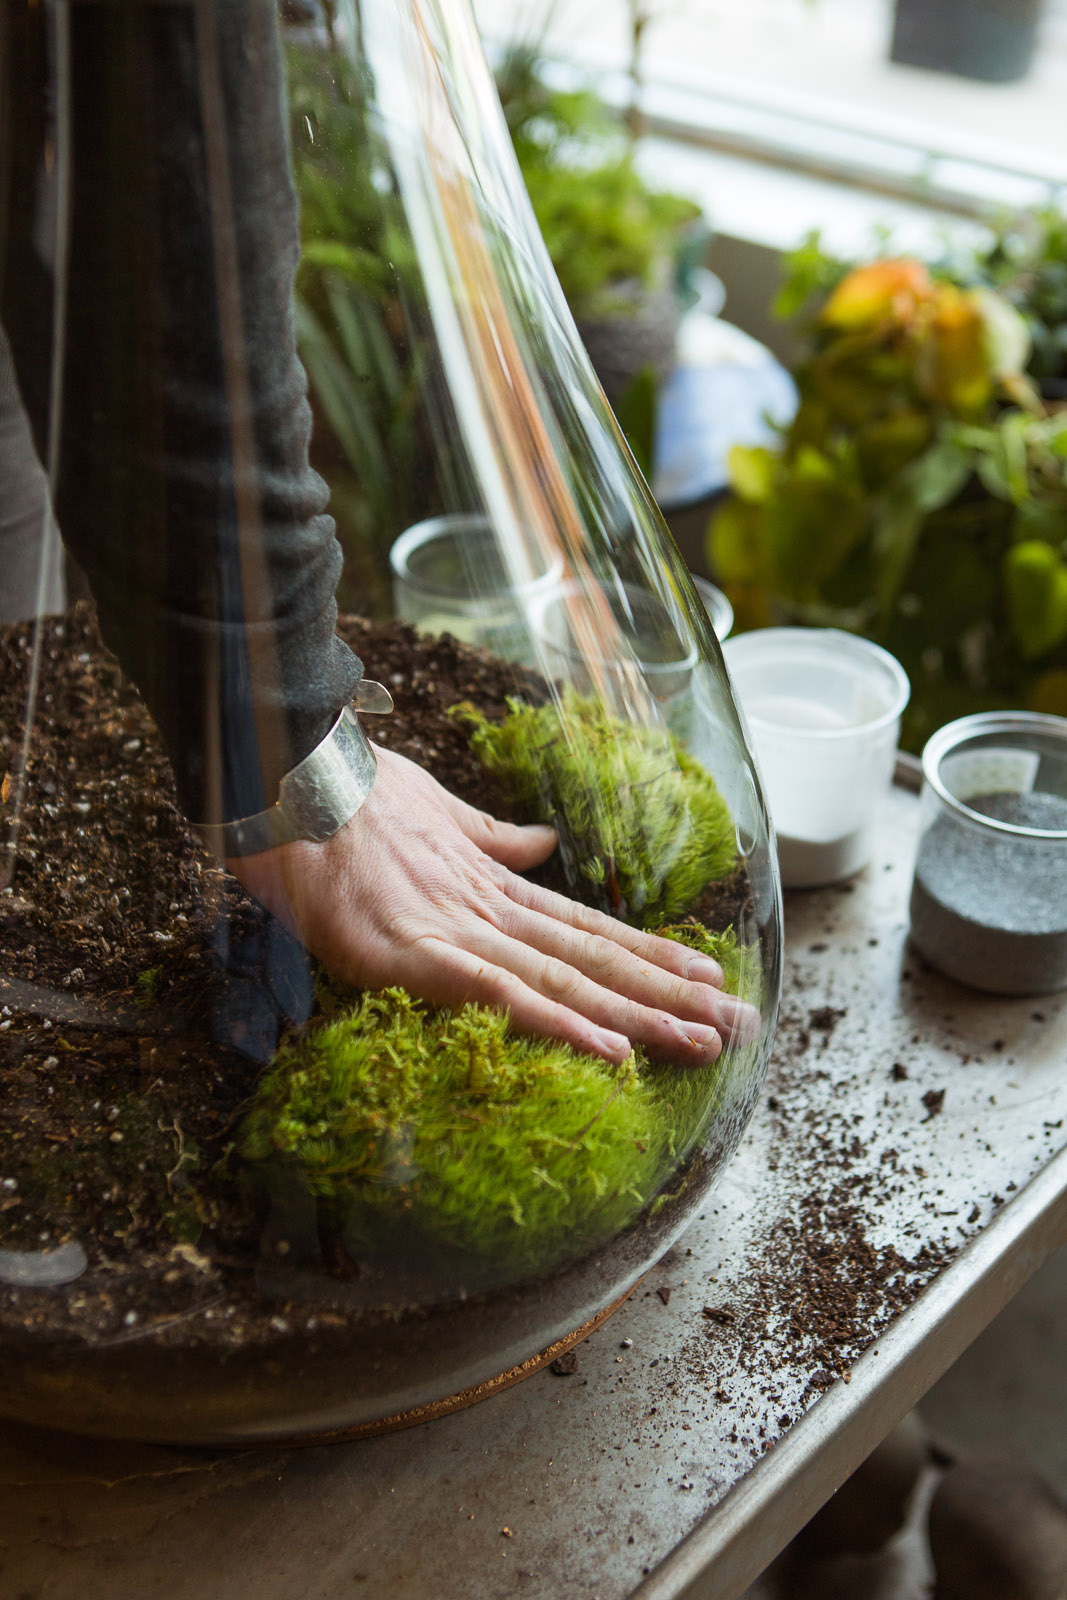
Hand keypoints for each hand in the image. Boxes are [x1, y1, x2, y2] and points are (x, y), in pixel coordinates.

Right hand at [228, 746, 760, 1064]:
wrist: (292, 778)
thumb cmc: (353, 794)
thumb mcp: (437, 813)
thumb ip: (492, 837)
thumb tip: (541, 843)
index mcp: (495, 884)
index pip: (591, 928)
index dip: (652, 954)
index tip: (710, 975)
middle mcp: (493, 911)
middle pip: (598, 960)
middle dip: (673, 997)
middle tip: (743, 1027)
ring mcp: (458, 931)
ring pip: (568, 981)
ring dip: (640, 1016)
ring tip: (704, 1042)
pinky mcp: (415, 954)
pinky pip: (498, 996)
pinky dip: (557, 1023)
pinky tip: (609, 1051)